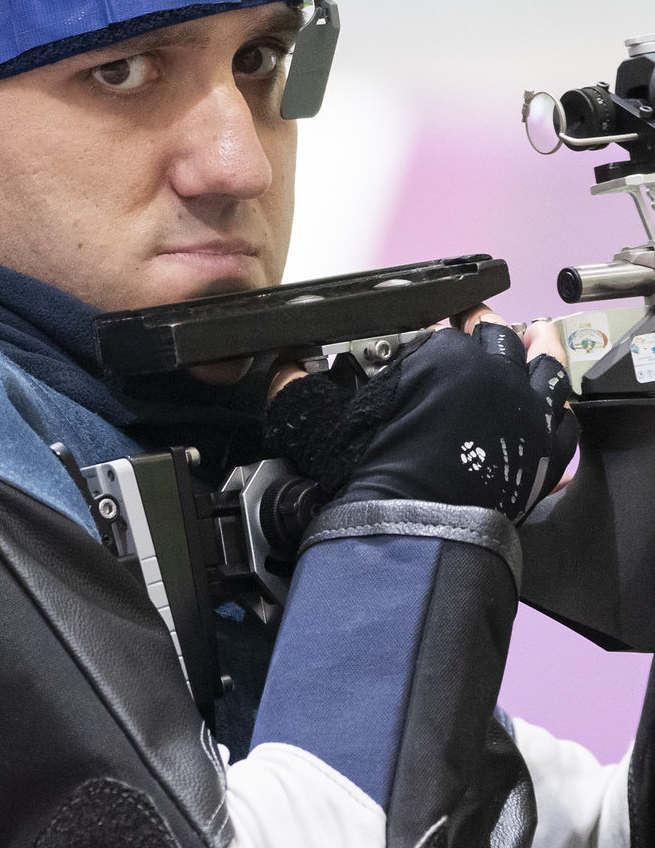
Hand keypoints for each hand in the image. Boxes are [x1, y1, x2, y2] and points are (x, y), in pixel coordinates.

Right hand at [263, 308, 575, 521]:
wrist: (412, 525)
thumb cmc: (372, 472)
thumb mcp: (323, 420)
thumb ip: (298, 386)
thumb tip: (284, 369)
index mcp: (445, 357)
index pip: (442, 328)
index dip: (432, 327)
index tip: (427, 329)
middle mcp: (494, 374)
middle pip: (500, 336)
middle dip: (488, 326)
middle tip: (478, 322)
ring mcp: (526, 412)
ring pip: (545, 365)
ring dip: (539, 347)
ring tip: (536, 336)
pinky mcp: (544, 451)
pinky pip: (564, 417)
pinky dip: (559, 405)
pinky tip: (553, 404)